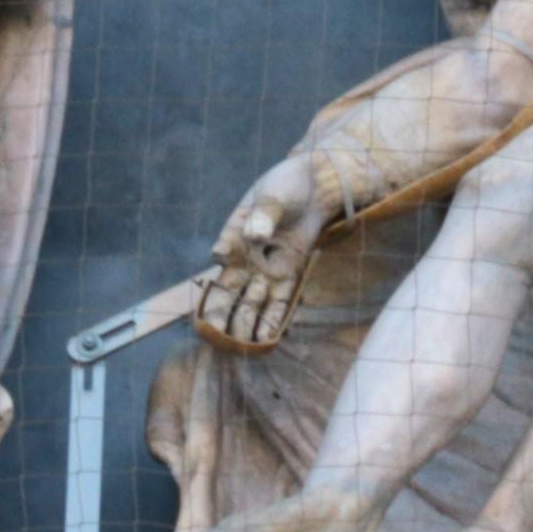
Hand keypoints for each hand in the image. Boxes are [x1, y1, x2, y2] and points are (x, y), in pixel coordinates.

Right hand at [200, 170, 324, 351]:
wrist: (316, 186)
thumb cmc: (288, 186)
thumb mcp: (273, 197)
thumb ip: (263, 217)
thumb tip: (254, 237)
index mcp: (235, 234)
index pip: (222, 256)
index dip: (218, 269)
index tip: (216, 274)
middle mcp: (247, 256)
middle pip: (231, 288)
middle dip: (223, 312)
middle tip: (215, 335)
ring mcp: (268, 267)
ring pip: (253, 300)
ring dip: (246, 322)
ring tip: (240, 345)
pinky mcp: (289, 273)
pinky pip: (280, 300)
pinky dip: (273, 318)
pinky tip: (266, 338)